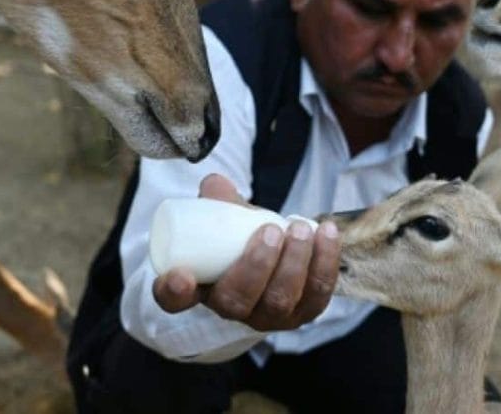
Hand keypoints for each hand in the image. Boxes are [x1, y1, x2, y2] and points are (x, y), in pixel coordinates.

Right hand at [153, 173, 340, 330]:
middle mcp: (231, 310)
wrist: (275, 252)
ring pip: (280, 300)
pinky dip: (324, 262)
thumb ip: (217, 200)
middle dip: (257, 266)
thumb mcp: (222, 218)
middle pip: (238, 301)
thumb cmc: (239, 237)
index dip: (174, 293)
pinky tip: (326, 233)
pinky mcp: (304, 311)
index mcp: (198, 288)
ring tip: (301, 229)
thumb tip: (216, 184)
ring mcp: (269, 316)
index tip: (181, 275)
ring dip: (294, 263)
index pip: (174, 301)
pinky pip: (317, 294)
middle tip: (271, 230)